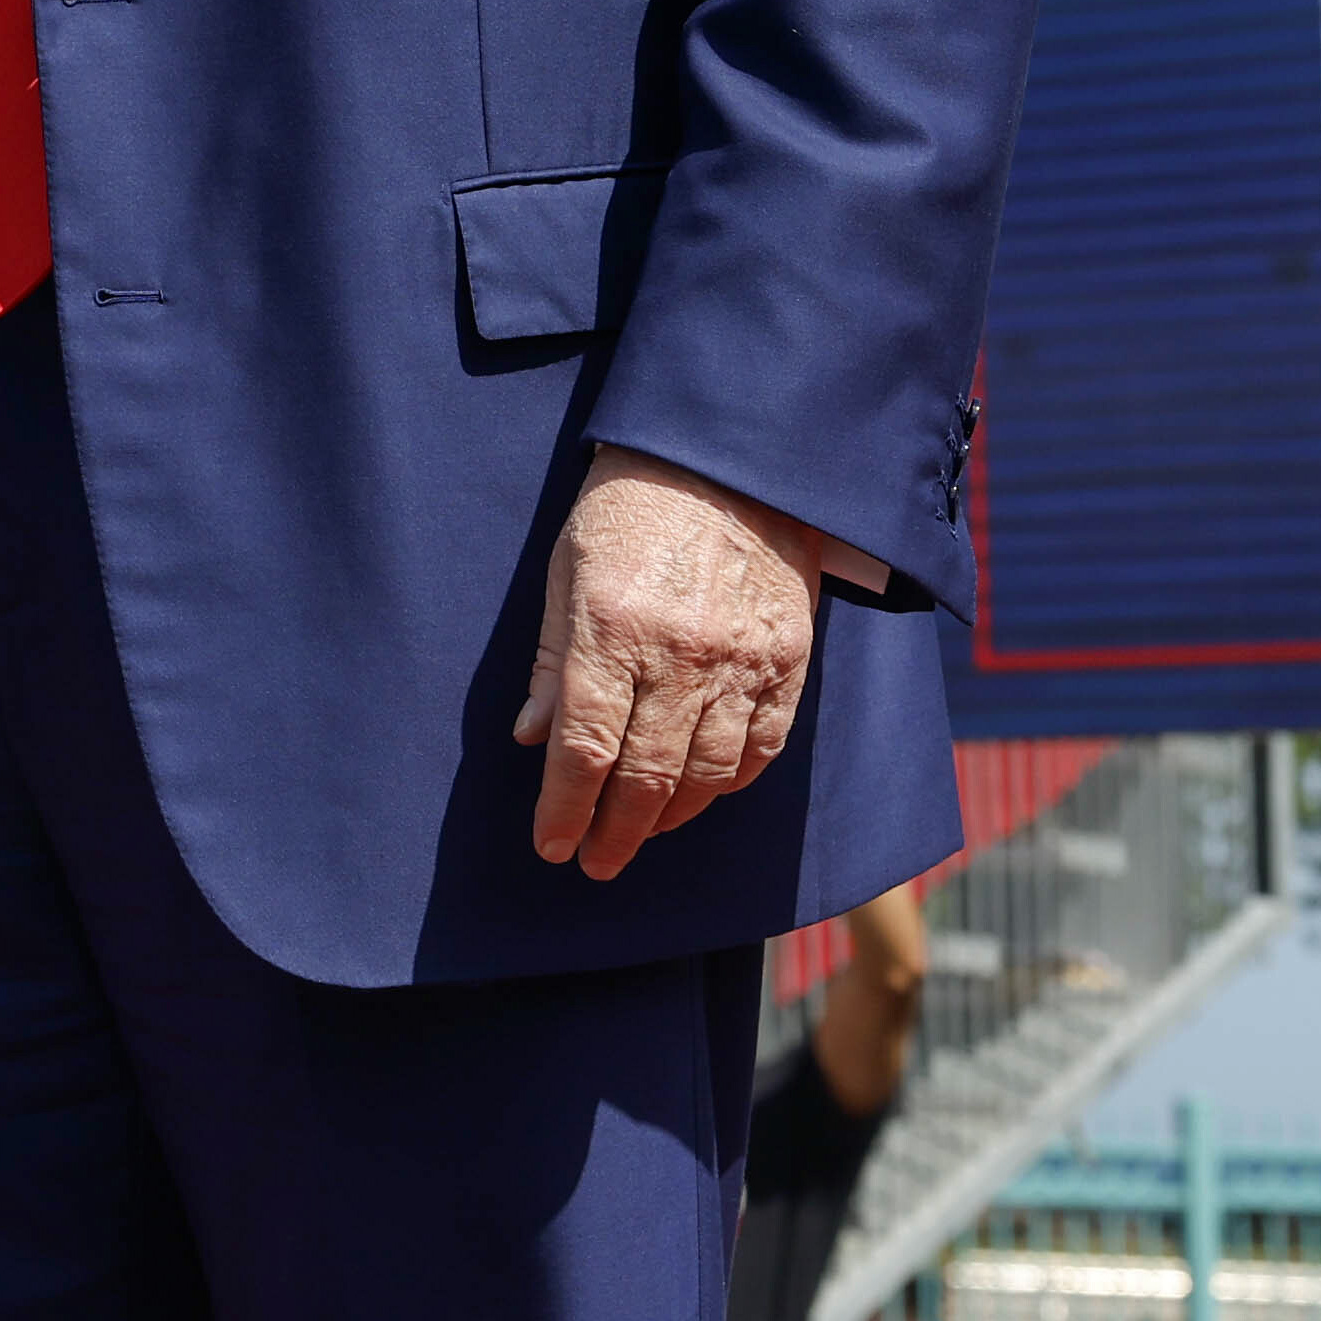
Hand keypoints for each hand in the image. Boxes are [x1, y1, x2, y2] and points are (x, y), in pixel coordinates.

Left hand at [511, 446, 828, 880]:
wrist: (729, 458)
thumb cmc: (629, 507)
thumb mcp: (565, 569)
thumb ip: (551, 660)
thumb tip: (530, 739)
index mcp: (613, 629)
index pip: (585, 747)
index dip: (566, 808)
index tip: (553, 845)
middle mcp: (681, 654)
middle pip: (646, 774)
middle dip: (615, 831)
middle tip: (595, 862)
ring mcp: (743, 660)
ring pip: (710, 773)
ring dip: (671, 816)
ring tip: (642, 831)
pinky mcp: (789, 659)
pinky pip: (764, 746)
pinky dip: (731, 783)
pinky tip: (703, 794)